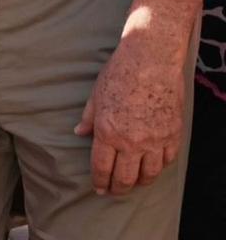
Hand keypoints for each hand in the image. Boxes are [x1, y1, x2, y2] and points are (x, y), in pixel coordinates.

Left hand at [75, 35, 185, 195]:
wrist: (151, 61)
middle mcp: (132, 141)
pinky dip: (159, 167)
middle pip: (126, 178)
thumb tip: (79, 133)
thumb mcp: (96, 95)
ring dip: (140, 182)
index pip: (102, 168)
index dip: (100, 182)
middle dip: (118, 189)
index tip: (99, 188)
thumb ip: (89, 118)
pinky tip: (152, 167)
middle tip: (114, 191)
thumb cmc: (119, 73)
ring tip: (134, 183)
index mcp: (108, 132)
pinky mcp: (173, 135)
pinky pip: (167, 161)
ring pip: (149, 174)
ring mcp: (155, 140)